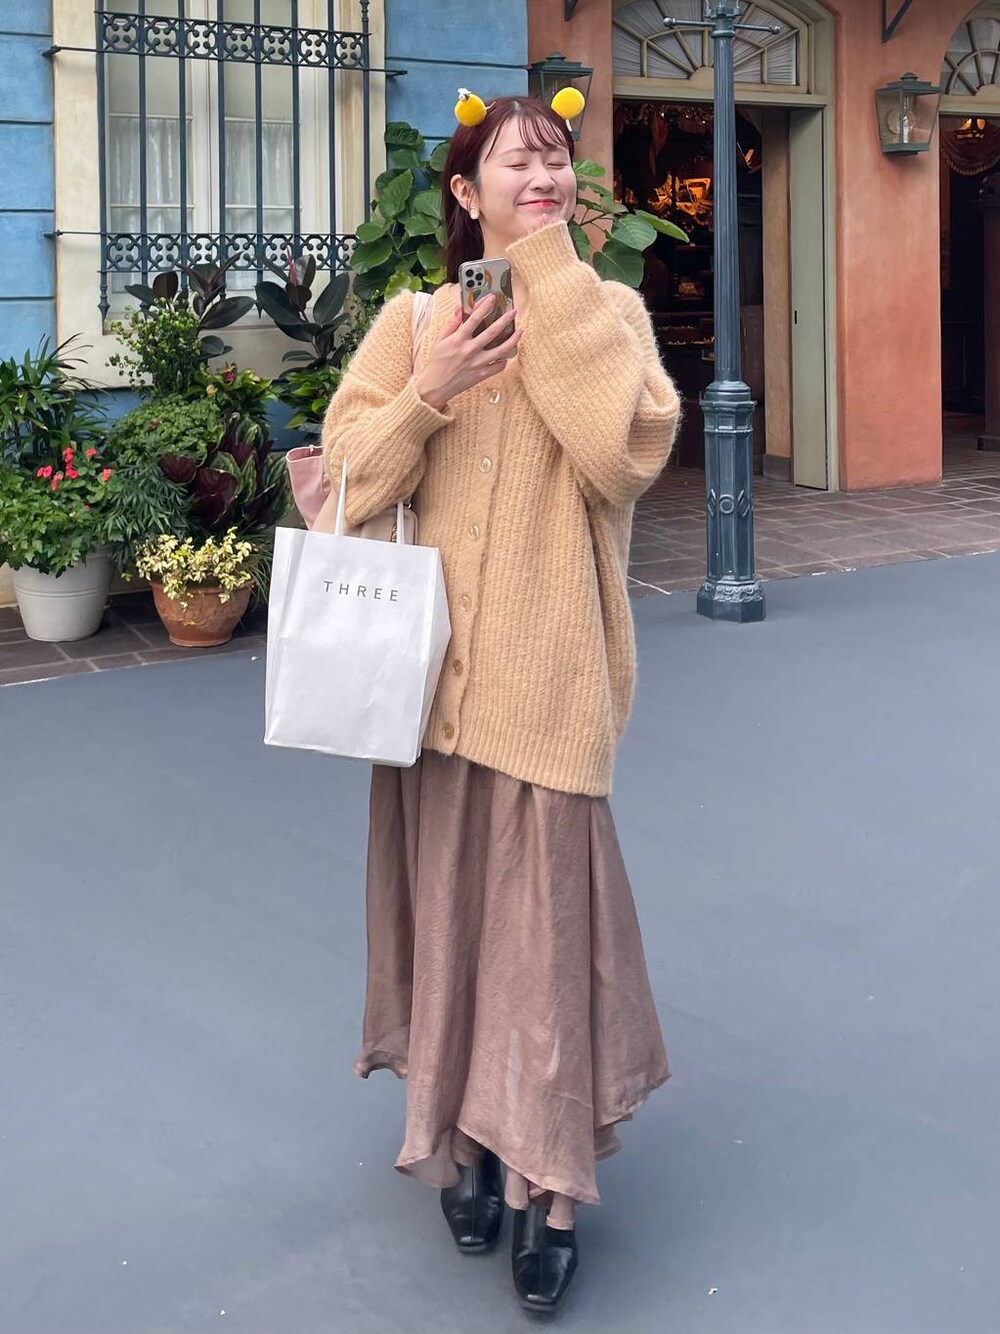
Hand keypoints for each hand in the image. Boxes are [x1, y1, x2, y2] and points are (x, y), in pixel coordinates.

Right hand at [414, 296, 519, 411]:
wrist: (436, 387)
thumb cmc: (437, 362)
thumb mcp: (440, 340)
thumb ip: (452, 324)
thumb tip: (460, 309)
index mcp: (458, 340)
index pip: (474, 319)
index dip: (484, 306)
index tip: (492, 298)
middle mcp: (470, 350)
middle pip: (492, 332)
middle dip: (504, 320)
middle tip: (513, 311)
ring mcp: (478, 363)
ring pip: (501, 350)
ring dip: (512, 340)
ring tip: (520, 331)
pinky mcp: (482, 375)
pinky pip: (498, 367)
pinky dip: (505, 360)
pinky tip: (507, 354)